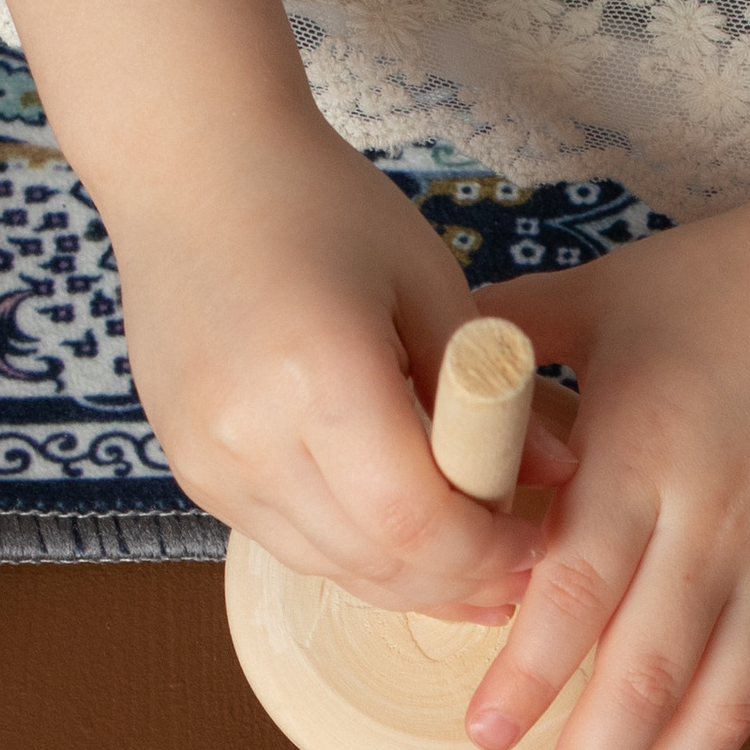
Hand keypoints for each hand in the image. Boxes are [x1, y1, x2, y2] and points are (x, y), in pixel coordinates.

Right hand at [111, 123, 567, 618]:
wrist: (192, 169)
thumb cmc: (320, 206)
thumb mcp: (429, 282)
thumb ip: (491, 392)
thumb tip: (558, 475)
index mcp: (321, 375)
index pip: (416, 519)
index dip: (486, 551)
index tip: (534, 540)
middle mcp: (251, 434)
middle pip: (374, 559)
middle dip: (458, 580)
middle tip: (517, 571)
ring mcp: (209, 460)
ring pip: (330, 565)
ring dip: (407, 579)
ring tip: (470, 565)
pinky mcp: (191, 470)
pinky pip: (287, 541)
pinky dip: (352, 551)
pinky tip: (399, 534)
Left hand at [466, 195, 749, 749]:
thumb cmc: (722, 285)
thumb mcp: (596, 297)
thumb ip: (500, 343)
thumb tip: (411, 386)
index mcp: (641, 458)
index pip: (577, 592)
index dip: (531, 676)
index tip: (484, 736)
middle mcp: (712, 523)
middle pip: (649, 675)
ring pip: (727, 699)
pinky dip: (738, 727)